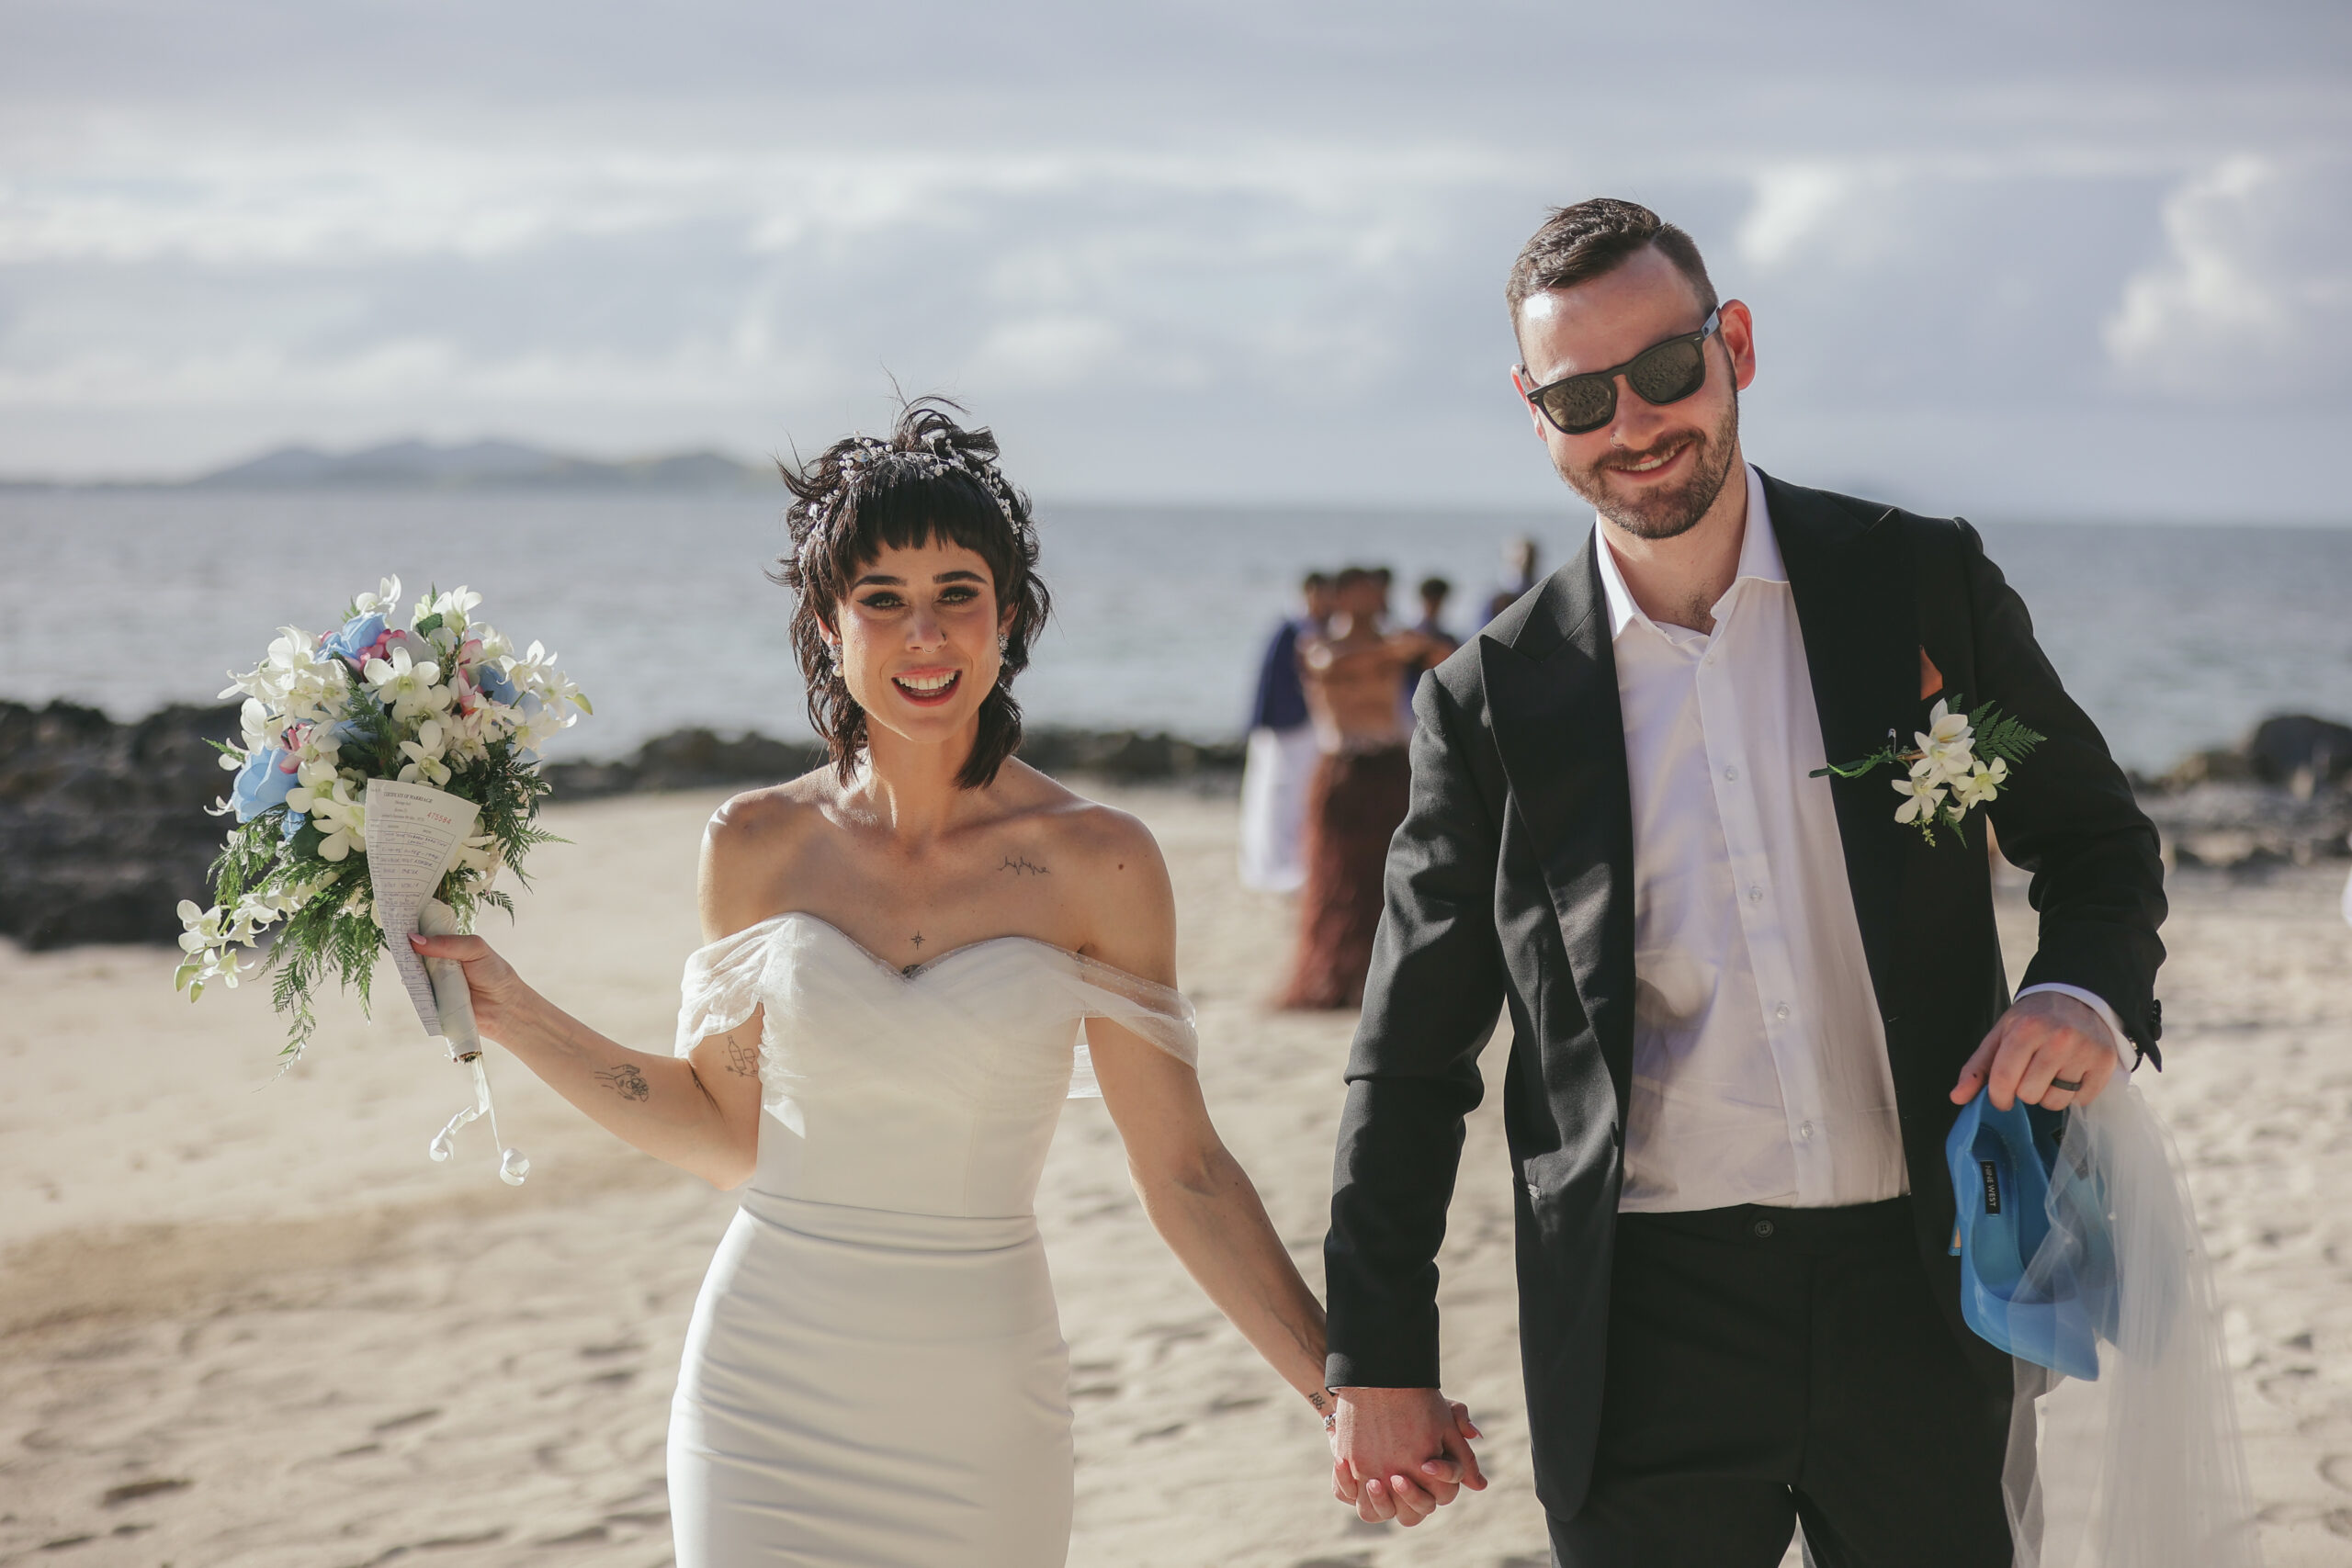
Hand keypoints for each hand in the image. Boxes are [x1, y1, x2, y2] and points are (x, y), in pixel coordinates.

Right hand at [408, 931, 531, 1042]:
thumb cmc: (494, 973)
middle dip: (405, 948)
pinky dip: (413, 989)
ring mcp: (434, 984)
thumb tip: (414, 939)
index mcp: (448, 948)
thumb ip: (447, 943)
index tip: (398, 921)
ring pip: (413, 974)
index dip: (413, 929)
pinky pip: (417, 995)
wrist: (505, 1007)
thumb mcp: (475, 949)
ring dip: (408, 969)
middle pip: (415, 955)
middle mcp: (438, 965)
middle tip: (395, 941)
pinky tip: (409, 982)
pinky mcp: (432, 1003)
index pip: (426, 935)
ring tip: (403, 960)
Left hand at [1327, 1387, 1485, 1526]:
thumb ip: (1457, 1417)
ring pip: (1375, 1514)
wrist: (1371, 1393)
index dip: (1437, 1481)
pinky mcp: (1349, 1483)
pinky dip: (1343, 1482)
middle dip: (1408, 1498)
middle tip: (1397, 1478)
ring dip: (1376, 1502)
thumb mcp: (1434, 1406)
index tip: (1427, 1463)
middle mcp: (1404, 1492)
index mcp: (1430, 1481)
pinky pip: (1345, 1493)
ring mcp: (1376, 1491)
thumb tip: (1474, 1434)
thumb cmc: (1410, 1405)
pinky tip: (1342, 1460)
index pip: (1441, 1495)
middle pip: (1412, 1514)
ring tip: (1373, 1481)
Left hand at [1950, 991, 2116, 1111]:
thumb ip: (1977, 1067)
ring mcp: (2084, 1051)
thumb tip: (1957, 1098)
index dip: (1998, 1097)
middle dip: (2025, 1091)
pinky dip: (2073, 1095)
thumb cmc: (2033, 1019)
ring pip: (2056, 1102)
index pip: (2004, 1080)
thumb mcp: (2000, 1035)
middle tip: (2030, 1074)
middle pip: (2029, 1095)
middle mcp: (2058, 1040)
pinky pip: (2081, 1100)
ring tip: (2050, 1074)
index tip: (2001, 1097)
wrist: (2077, 997)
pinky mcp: (2105, 1063)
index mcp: (2025, 1030)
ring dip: (2049, 1095)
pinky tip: (2071, 1074)